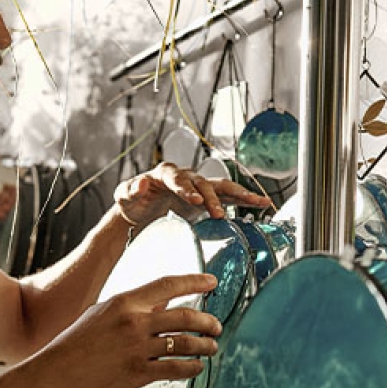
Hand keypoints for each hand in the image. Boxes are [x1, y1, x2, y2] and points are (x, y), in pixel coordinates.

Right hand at [39, 273, 221, 387]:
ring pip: (186, 344)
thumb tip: (164, 303)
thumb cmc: (77, 342)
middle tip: (216, 326)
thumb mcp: (103, 313)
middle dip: (208, 322)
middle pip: (186, 316)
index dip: (194, 282)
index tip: (212, 281)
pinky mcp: (138, 373)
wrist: (56, 372)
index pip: (168, 285)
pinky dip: (192, 368)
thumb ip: (134, 308)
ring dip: (205, 345)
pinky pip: (176, 369)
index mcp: (125, 302)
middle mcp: (134, 322)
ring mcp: (137, 348)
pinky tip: (196, 367)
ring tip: (210, 347)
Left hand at [114, 161, 271, 230]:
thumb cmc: (134, 201)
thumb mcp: (124, 196)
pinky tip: (261, 203)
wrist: (141, 210)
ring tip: (256, 202)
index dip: (185, 188)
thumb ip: (129, 189)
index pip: (176, 178)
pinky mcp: (208, 198)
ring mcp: (199, 186)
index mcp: (165, 174)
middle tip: (217, 213)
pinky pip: (229, 196)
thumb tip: (140, 182)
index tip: (194, 200)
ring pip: (221, 187)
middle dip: (211, 197)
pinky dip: (244, 199)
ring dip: (238, 195)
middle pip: (202, 183)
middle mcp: (185, 177)